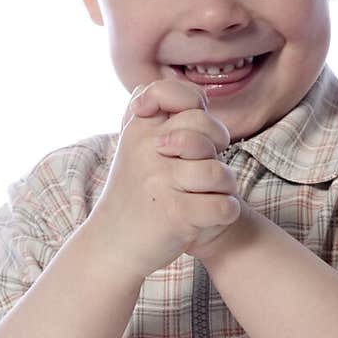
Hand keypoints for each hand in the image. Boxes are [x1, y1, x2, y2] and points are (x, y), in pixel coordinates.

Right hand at [89, 78, 241, 278]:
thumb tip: (159, 93)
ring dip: (225, 187)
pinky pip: (224, 206)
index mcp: (139, 129)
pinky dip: (225, 212)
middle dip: (218, 147)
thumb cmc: (133, 194)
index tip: (194, 131)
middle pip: (206, 129)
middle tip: (206, 165)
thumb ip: (148, 117)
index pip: (181, 96)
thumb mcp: (131, 148)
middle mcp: (148, 150)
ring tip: (211, 194)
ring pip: (220, 172)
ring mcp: (160, 182)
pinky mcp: (175, 214)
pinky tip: (213, 214)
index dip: (199, 108)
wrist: (112, 244)